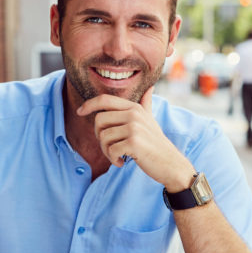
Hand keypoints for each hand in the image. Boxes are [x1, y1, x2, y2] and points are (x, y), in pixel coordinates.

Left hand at [77, 87, 194, 191]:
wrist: (171, 164)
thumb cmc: (157, 144)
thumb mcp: (151, 120)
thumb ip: (146, 104)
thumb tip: (149, 88)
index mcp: (135, 108)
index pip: (105, 100)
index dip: (89, 104)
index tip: (80, 112)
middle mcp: (134, 114)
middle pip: (99, 120)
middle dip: (99, 137)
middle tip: (110, 148)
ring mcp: (134, 128)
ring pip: (103, 137)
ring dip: (106, 152)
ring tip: (118, 156)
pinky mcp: (134, 143)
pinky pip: (110, 150)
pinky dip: (113, 159)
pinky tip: (122, 162)